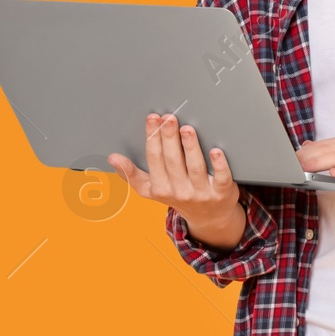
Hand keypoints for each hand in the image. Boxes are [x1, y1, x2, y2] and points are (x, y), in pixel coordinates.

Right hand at [109, 113, 239, 226]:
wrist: (209, 217)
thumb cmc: (178, 196)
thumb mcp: (151, 190)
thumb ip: (132, 174)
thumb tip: (112, 158)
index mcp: (160, 187)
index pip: (154, 159)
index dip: (152, 138)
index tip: (152, 118)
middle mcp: (179, 191)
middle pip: (172, 160)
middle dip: (169, 137)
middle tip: (168, 118)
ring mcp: (201, 192)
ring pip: (195, 167)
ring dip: (190, 147)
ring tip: (187, 129)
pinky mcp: (222, 192)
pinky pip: (221, 177)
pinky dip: (219, 164)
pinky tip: (216, 150)